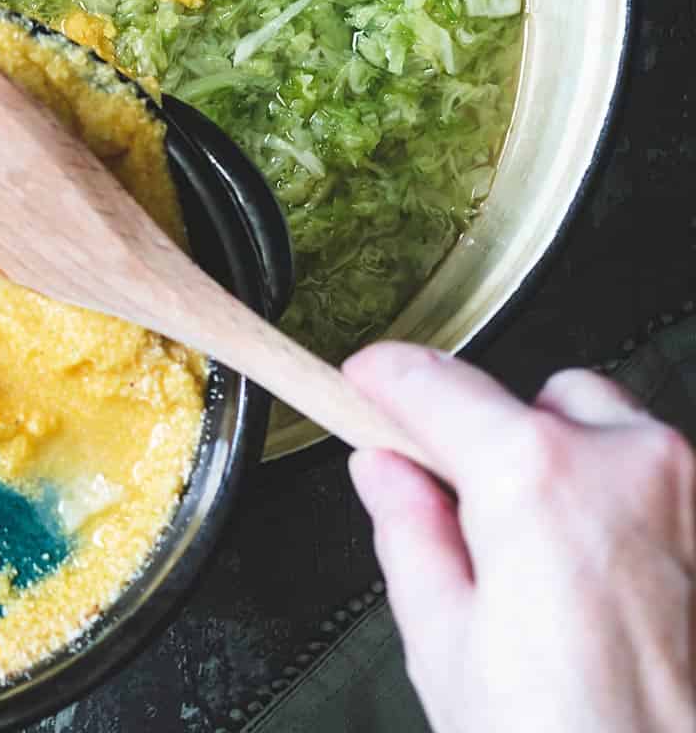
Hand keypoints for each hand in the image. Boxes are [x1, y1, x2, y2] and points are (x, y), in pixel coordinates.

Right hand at [344, 343, 695, 732]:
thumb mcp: (447, 648)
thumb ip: (409, 534)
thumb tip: (386, 477)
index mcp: (536, 481)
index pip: (436, 384)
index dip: (385, 381)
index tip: (368, 385)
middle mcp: (629, 467)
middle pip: (536, 400)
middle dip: (493, 439)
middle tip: (463, 510)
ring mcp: (695, 498)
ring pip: (611, 435)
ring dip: (568, 469)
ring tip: (542, 565)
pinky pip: (663, 487)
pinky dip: (622, 509)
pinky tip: (602, 586)